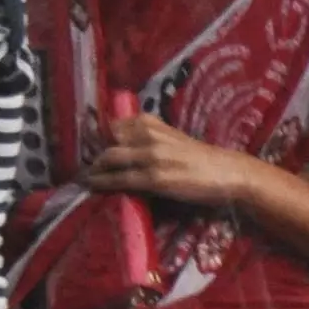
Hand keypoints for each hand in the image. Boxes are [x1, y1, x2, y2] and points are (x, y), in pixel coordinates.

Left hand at [80, 112, 265, 212]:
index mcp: (151, 123)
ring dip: (93, 169)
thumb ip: (148, 137)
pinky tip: (92, 186)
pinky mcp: (154, 178)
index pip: (113, 124)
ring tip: (83, 177)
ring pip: (109, 158)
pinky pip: (120, 179)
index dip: (96, 136)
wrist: (226, 172)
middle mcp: (149, 134)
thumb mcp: (171, 139)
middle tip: (81, 165)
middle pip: (107, 140)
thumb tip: (122, 143)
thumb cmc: (199, 158)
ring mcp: (151, 156)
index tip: (85, 145)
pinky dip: (102, 183)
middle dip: (91, 153)